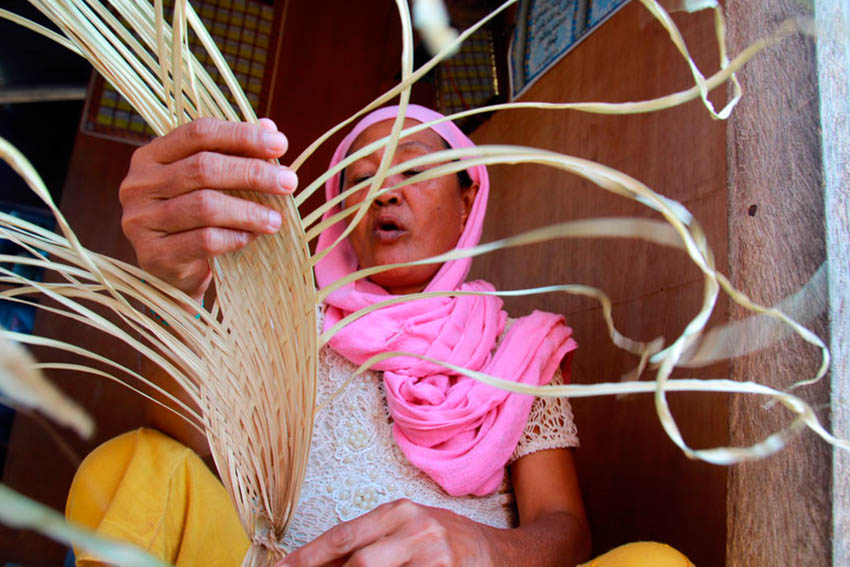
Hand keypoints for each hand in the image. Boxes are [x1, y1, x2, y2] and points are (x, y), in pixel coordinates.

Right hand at [119, 117, 297, 300]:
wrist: (175, 272)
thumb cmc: (197, 219)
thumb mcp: (212, 183)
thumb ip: (235, 154)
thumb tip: (271, 128)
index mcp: (151, 156)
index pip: (199, 133)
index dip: (242, 135)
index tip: (281, 145)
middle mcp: (139, 184)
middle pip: (203, 168)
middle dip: (253, 173)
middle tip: (289, 182)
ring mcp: (141, 220)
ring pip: (205, 206)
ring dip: (248, 211)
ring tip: (275, 219)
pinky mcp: (153, 254)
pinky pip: (203, 241)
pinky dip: (234, 237)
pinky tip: (251, 237)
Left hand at [277, 499, 497, 566]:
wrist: (503, 557)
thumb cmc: (448, 542)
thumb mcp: (409, 530)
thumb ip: (370, 543)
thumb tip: (322, 564)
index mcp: (400, 512)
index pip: (343, 537)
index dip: (308, 558)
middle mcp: (416, 530)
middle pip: (358, 565)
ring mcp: (435, 558)